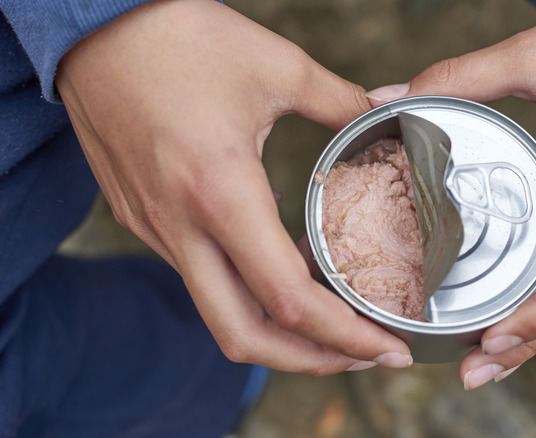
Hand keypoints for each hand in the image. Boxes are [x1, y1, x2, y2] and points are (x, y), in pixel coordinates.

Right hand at [56, 0, 411, 373]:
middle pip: (244, 338)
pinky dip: (246, 289)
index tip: (386, 348)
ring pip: (219, 311)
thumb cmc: (180, 37)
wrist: (94, 26)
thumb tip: (386, 113)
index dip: (346, 336)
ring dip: (279, 327)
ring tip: (334, 314)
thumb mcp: (276, 66)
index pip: (289, 300)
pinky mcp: (142, 219)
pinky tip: (282, 263)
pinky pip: (199, 276)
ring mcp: (155, 229)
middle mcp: (181, 227)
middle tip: (364, 354)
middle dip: (310, 360)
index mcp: (220, 193)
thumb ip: (340, 102)